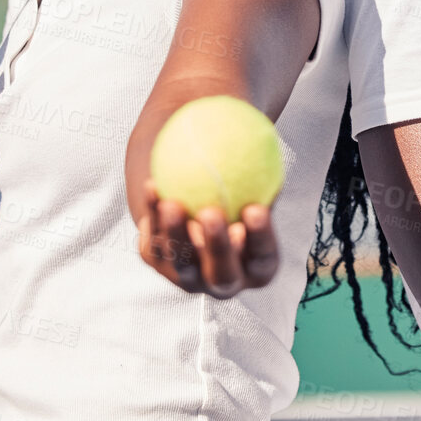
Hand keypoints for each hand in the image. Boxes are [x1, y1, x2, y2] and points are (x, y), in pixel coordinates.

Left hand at [136, 182, 278, 296]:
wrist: (198, 202)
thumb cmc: (239, 187)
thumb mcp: (256, 180)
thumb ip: (262, 172)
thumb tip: (268, 139)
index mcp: (258, 266)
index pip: (263, 257)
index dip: (261, 238)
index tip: (255, 208)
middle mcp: (226, 281)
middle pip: (222, 275)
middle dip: (217, 248)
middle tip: (211, 213)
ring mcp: (191, 278)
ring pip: (181, 264)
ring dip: (175, 234)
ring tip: (171, 203)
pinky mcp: (161, 266)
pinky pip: (154, 246)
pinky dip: (152, 217)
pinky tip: (152, 187)